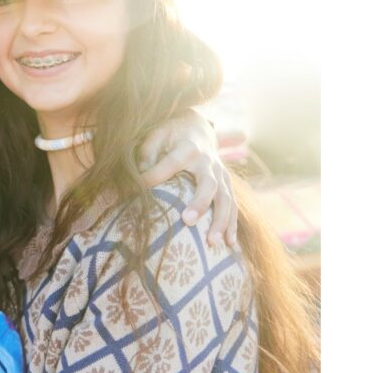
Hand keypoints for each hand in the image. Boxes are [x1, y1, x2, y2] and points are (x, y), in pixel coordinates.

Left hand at [138, 112, 236, 242]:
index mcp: (189, 147)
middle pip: (209, 184)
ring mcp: (221, 174)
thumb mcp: (158, 133)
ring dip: (221, 221)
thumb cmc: (173, 135)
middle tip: (187, 221)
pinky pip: (233, 206)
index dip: (154, 175)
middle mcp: (209, 161)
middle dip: (200, 203)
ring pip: (226, 199)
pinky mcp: (227, 184)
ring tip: (212, 242)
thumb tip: (138, 173)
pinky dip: (232, 225)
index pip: (171, 163)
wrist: (200, 128)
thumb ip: (148, 151)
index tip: (139, 187)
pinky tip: (230, 244)